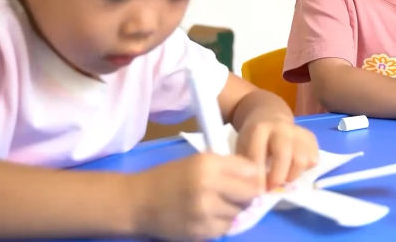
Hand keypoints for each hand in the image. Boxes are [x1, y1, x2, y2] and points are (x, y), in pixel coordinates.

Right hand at [131, 153, 262, 239]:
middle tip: (236, 195)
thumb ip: (229, 166)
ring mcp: (204, 212)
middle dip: (247, 195)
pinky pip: (224, 228)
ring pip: (238, 213)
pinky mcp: (199, 232)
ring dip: (233, 210)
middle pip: (250, 194)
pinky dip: (221, 224)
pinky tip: (207, 217)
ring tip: (217, 205)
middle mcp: (208, 187)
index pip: (250, 171)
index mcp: (208, 164)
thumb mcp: (198, 161)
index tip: (248, 180)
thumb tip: (257, 175)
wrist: (138, 202)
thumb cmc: (170, 177)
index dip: (252, 176)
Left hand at [236, 114, 319, 190]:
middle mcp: (281, 128)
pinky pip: (313, 159)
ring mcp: (298, 132)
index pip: (259, 154)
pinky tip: (293, 169)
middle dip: (277, 177)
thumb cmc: (254, 139)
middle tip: (271, 188)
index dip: (258, 176)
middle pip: (284, 155)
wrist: (269, 118)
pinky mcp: (311, 137)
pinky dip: (304, 170)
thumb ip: (247, 166)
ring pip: (302, 160)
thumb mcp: (243, 148)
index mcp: (260, 129)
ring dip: (292, 175)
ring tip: (283, 179)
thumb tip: (254, 190)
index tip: (257, 191)